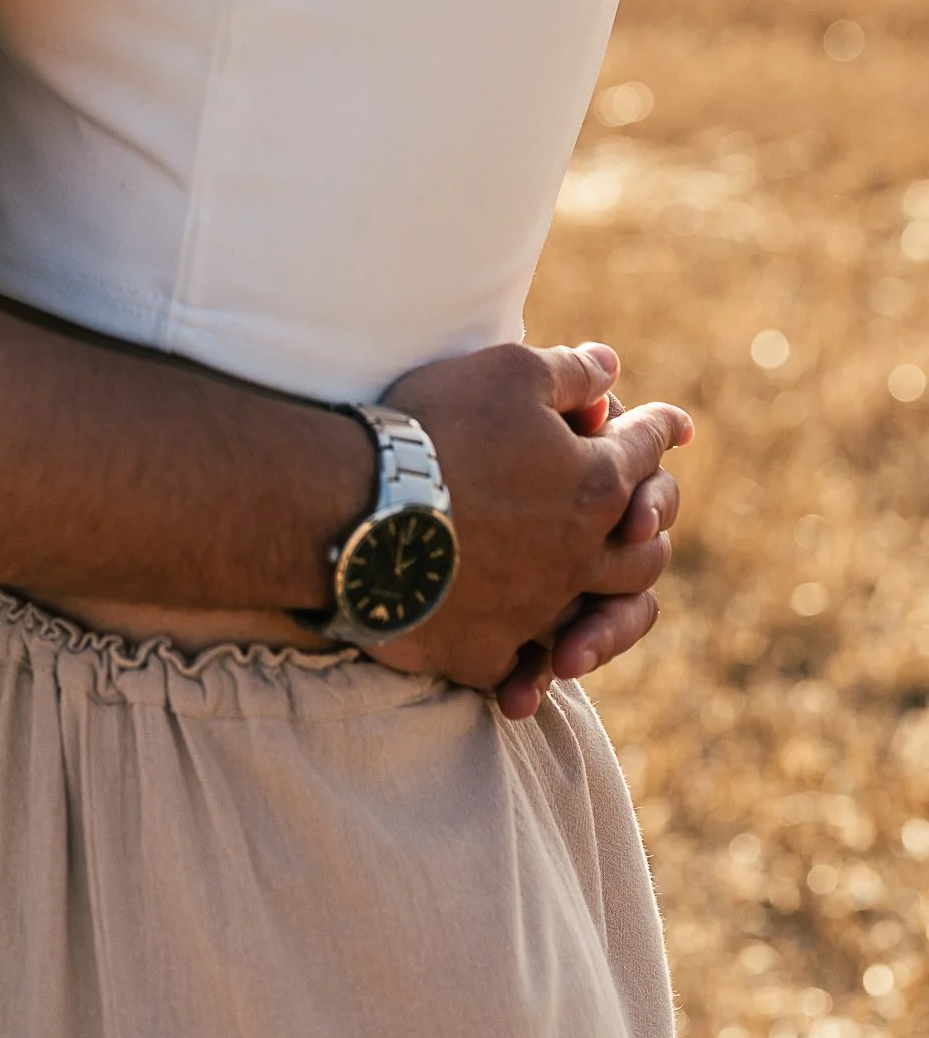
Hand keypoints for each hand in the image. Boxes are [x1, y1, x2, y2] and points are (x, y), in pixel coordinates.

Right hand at [371, 341, 690, 713]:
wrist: (360, 508)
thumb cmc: (436, 428)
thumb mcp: (507, 372)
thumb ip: (569, 373)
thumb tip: (612, 368)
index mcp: (595, 485)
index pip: (644, 452)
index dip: (660, 430)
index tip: (677, 425)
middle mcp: (580, 555)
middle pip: (644, 554)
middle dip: (651, 530)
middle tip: (645, 520)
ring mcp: (537, 610)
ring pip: (598, 622)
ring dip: (606, 617)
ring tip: (601, 606)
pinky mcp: (486, 650)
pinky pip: (523, 666)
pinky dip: (531, 670)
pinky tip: (525, 670)